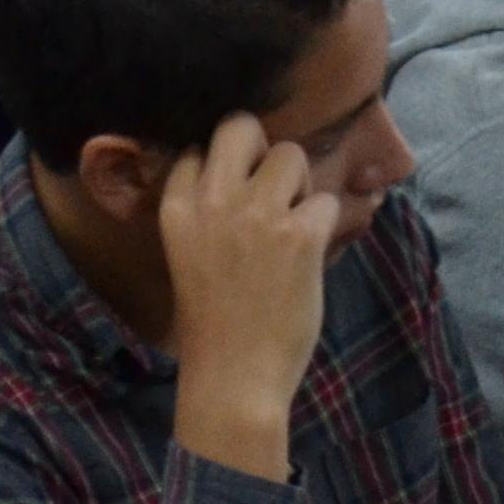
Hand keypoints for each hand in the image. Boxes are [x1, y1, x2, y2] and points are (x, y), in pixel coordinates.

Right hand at [159, 112, 336, 463]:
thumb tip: (244, 177)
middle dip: (262, 148)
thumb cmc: (212, 325)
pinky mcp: (300, 237)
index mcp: (178, 209)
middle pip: (240, 125)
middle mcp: (214, 201)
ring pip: (291, 154)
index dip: (224, 168)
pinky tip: (311, 251)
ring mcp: (259, 215)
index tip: (235, 194)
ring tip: (294, 222)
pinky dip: (324, 222)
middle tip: (270, 187)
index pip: (198, 149)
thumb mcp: (187, 255)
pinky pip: (325, 200)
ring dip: (299, 184)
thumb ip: (206, 213)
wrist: (234, 379)